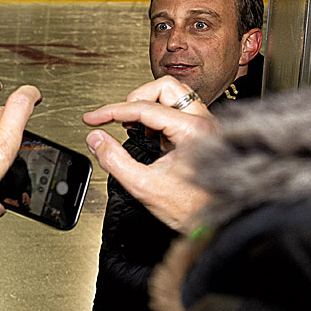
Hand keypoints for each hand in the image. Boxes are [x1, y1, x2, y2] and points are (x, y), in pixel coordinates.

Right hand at [83, 76, 216, 231]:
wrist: (217, 222)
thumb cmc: (193, 208)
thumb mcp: (144, 186)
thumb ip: (114, 160)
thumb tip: (96, 140)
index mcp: (192, 129)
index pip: (142, 107)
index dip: (111, 111)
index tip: (93, 119)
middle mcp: (202, 121)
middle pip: (163, 87)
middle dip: (135, 100)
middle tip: (119, 119)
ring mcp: (204, 126)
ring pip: (172, 95)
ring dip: (148, 107)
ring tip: (134, 128)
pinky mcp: (201, 133)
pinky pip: (176, 111)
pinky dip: (157, 118)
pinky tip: (150, 137)